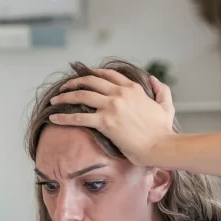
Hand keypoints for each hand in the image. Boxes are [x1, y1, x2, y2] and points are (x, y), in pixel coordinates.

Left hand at [47, 69, 175, 166]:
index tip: (82, 77)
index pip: (108, 75)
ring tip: (54, 100)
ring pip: (81, 95)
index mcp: (132, 88)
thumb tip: (153, 79)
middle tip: (63, 88)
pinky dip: (63, 116)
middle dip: (73, 83)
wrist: (160, 146)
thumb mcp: (166, 105)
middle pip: (90, 82)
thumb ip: (161, 90)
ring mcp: (112, 106)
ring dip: (64, 96)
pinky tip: (53, 118)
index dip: (92, 74)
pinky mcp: (105, 122)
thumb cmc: (163, 130)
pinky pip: (78, 117)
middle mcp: (120, 93)